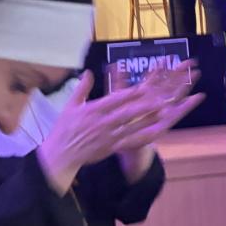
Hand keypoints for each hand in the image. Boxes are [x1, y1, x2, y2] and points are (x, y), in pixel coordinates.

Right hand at [37, 68, 203, 193]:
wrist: (61, 153)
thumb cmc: (64, 128)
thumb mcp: (70, 105)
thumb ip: (82, 88)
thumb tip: (88, 72)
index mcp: (93, 110)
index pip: (115, 99)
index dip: (130, 93)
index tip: (144, 86)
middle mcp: (102, 123)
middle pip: (127, 113)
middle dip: (144, 106)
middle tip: (161, 99)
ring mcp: (108, 136)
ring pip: (132, 127)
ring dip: (148, 120)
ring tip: (164, 113)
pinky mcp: (111, 146)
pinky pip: (131, 141)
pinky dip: (144, 137)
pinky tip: (156, 133)